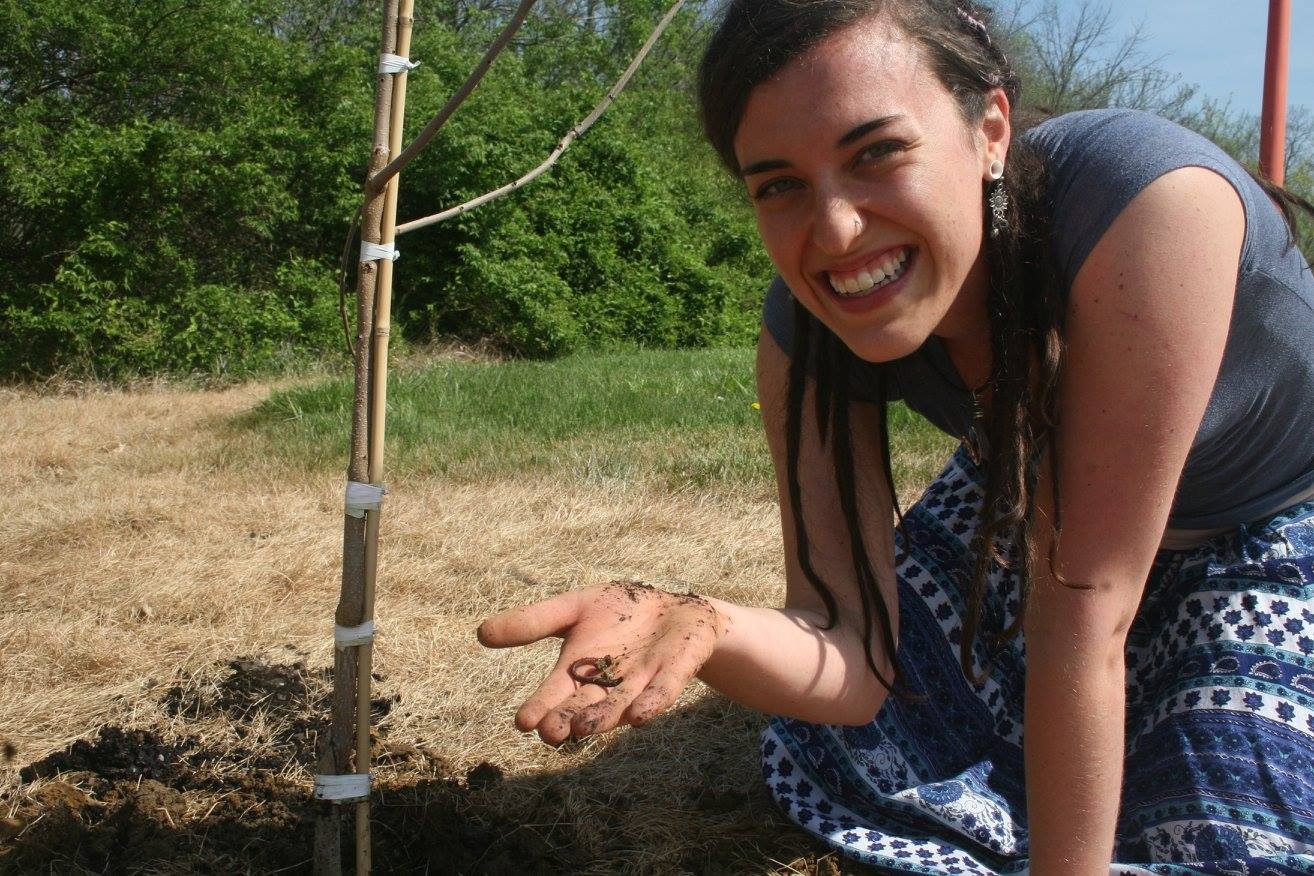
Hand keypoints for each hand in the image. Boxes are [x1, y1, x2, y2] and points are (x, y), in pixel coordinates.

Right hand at [476, 581, 726, 743]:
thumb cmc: (619, 613)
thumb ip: (533, 622)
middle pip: (585, 708)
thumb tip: (480, 632)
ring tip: (585, 729)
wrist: (675, 609)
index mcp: (578, 674)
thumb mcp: (572, 609)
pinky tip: (642, 715)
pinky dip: (653, 702)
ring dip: (604, 718)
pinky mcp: (674, 673)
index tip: (524, 722)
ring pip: (620, 706)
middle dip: (569, 720)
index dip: (540, 708)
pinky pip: (664, 691)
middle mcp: (607, 687)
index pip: (554, 695)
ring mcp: (642, 683)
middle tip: (551, 733)